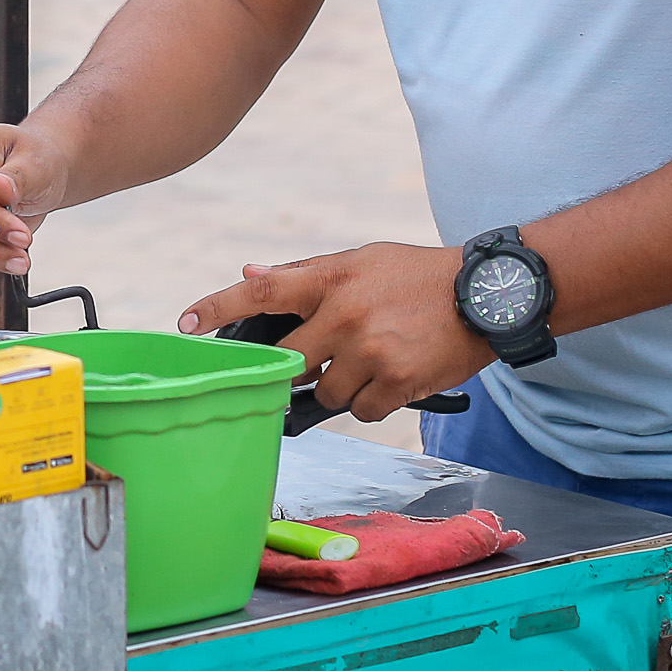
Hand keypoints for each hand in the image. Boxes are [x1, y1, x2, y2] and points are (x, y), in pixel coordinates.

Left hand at [178, 244, 488, 423]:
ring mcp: (370, 351)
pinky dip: (373, 401)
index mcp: (331, 279)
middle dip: (298, 369)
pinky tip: (395, 377)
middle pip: (290, 362)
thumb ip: (305, 274)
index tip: (185, 323)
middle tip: (321, 361)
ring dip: (341, 386)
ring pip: (326, 393)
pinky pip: (363, 410)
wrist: (486, 294)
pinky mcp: (397, 382)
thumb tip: (250, 273)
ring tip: (374, 361)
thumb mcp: (362, 260)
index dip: (218, 307)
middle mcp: (344, 315)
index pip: (262, 291)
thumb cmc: (419, 275)